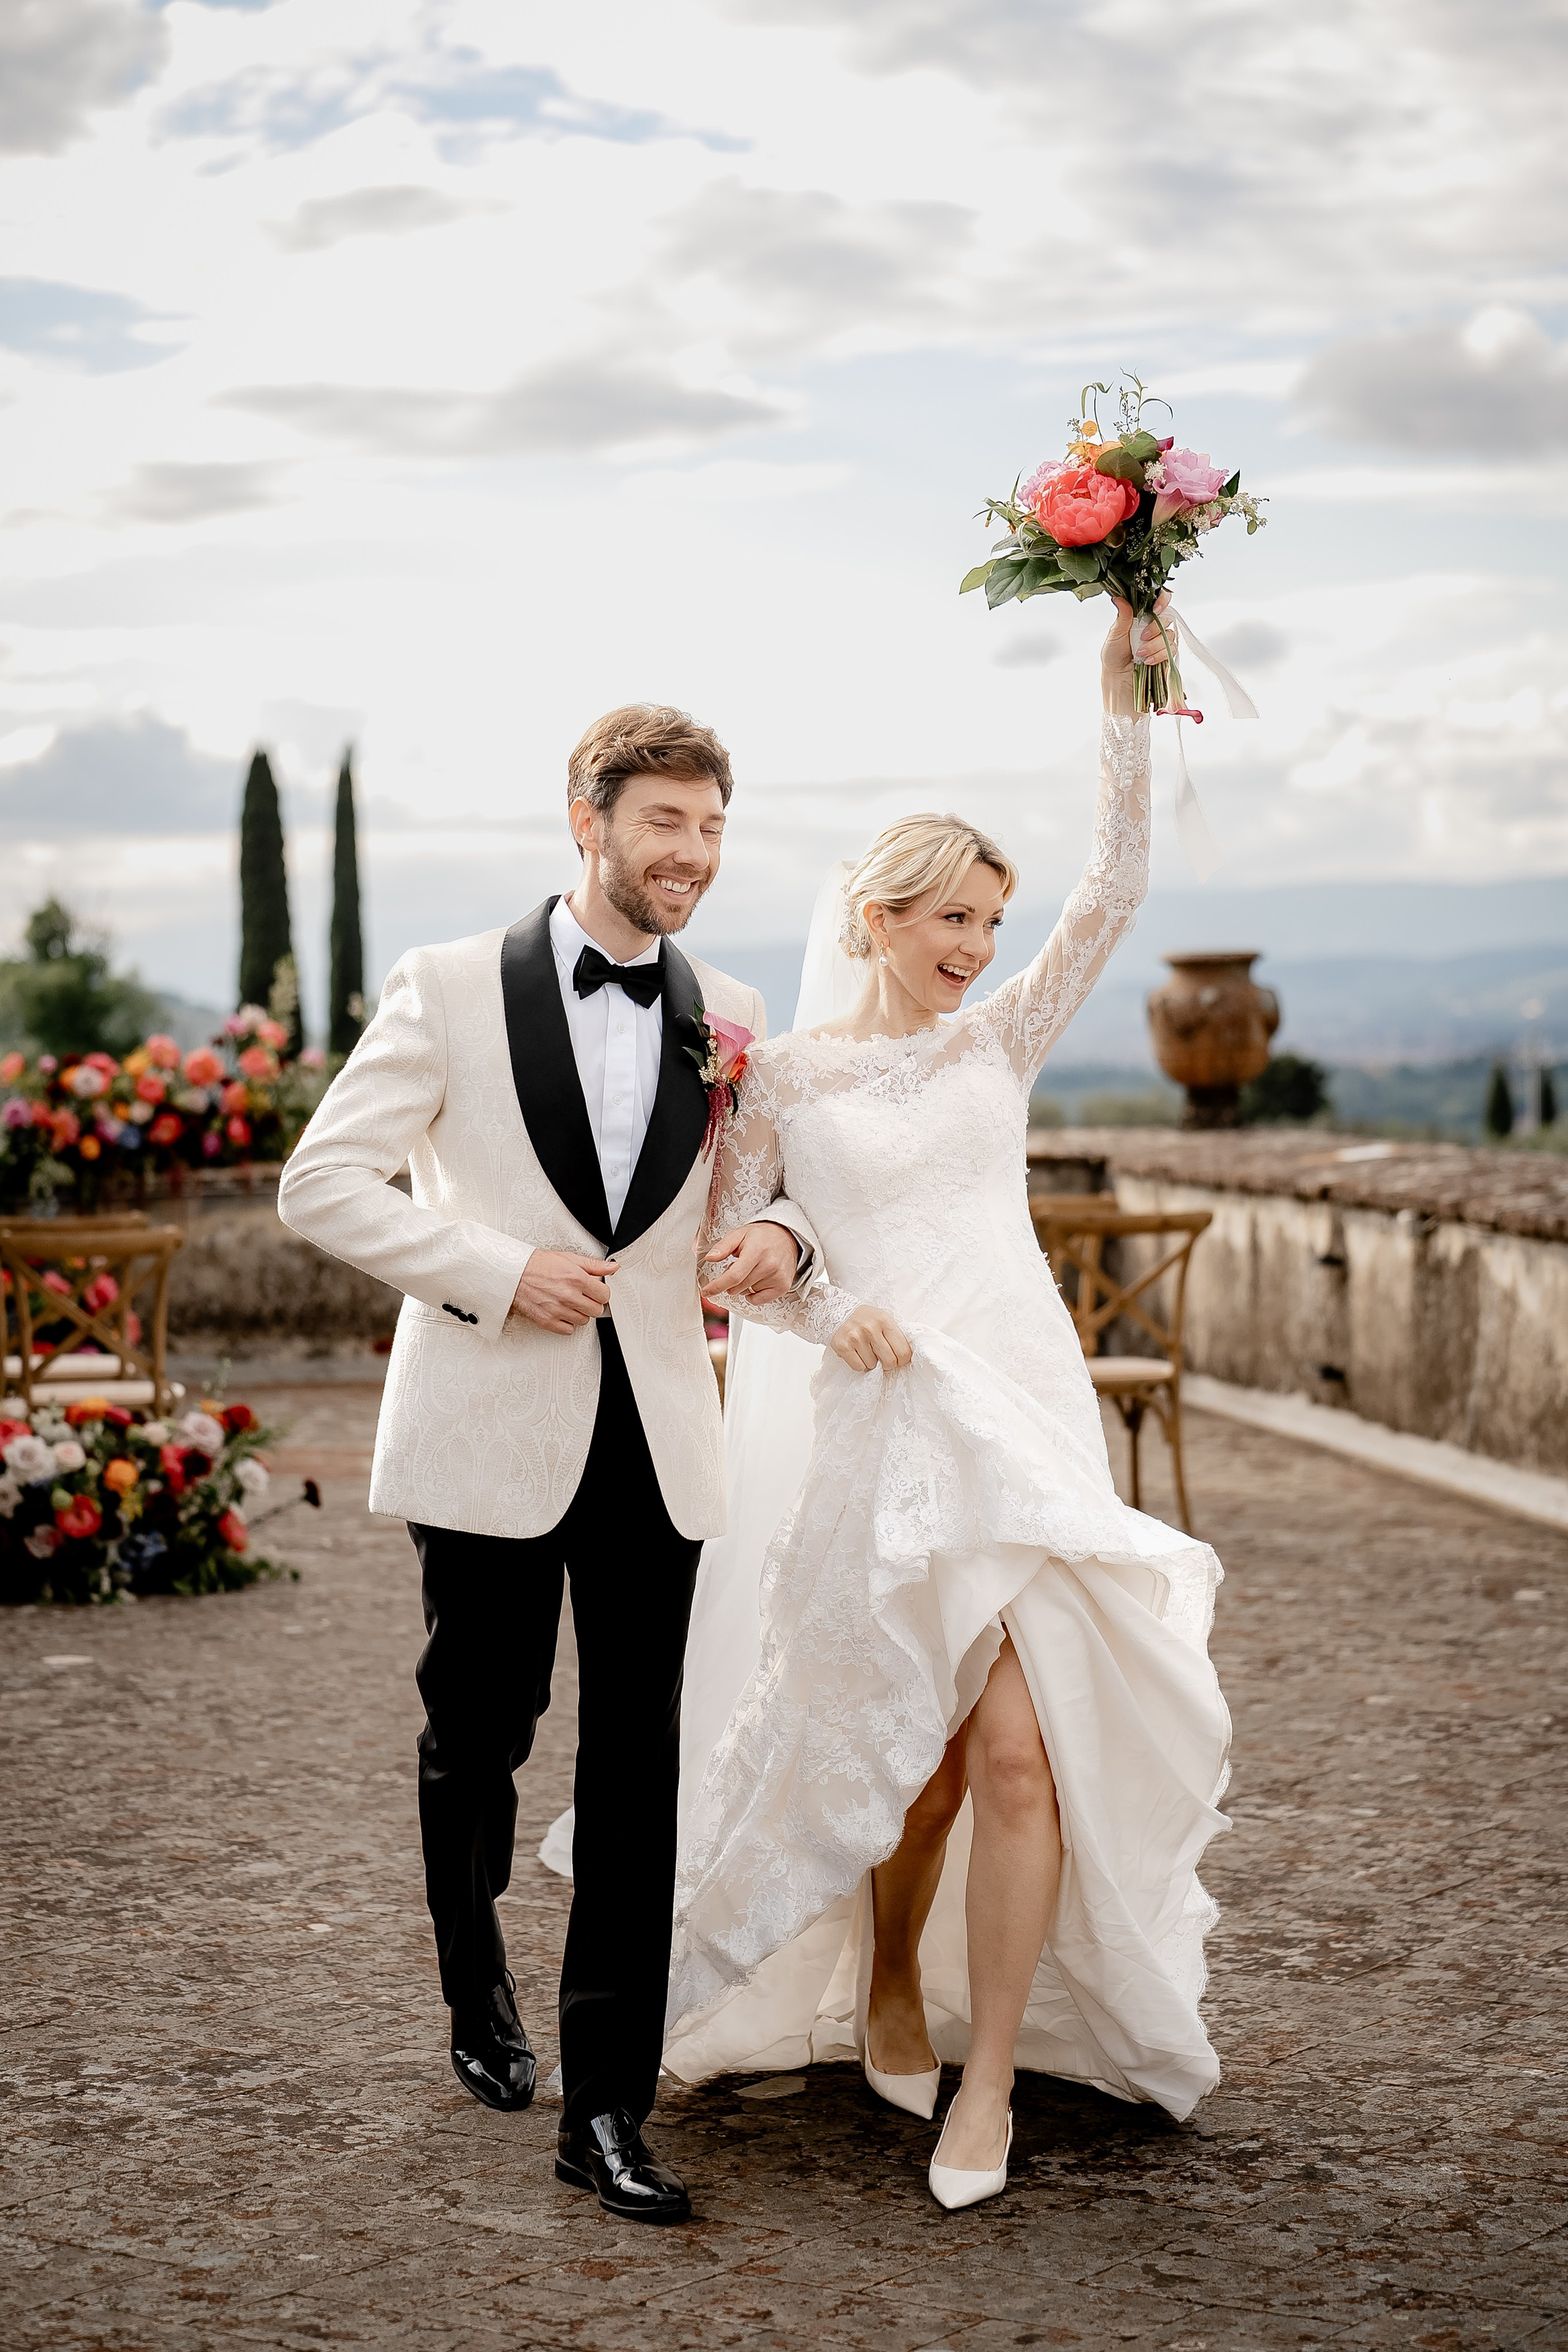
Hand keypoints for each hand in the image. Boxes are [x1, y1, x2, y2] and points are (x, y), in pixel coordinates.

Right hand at [511, 1249, 616, 1333]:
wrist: (513, 1274)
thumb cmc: (537, 1265)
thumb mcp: (568, 1258)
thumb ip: (593, 1265)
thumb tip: (612, 1267)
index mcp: (576, 1279)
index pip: (604, 1295)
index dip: (601, 1292)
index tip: (595, 1291)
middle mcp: (568, 1296)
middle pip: (596, 1310)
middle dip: (592, 1303)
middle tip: (583, 1296)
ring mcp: (558, 1310)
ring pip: (584, 1320)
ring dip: (580, 1313)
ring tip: (570, 1302)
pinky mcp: (547, 1321)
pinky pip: (568, 1330)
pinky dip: (567, 1323)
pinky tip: (562, 1312)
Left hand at [700, 1220, 799, 1306]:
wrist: (787, 1237)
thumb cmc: (762, 1236)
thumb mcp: (739, 1234)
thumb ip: (723, 1246)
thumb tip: (709, 1258)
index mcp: (756, 1251)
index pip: (734, 1276)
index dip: (717, 1286)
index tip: (706, 1292)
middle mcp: (769, 1265)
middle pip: (737, 1287)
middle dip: (730, 1281)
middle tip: (737, 1266)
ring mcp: (777, 1277)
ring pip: (746, 1293)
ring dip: (742, 1285)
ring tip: (751, 1269)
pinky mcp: (783, 1286)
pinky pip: (759, 1300)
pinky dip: (753, 1294)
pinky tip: (757, 1280)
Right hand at [830, 1303, 912, 1374]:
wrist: (839, 1310)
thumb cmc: (865, 1318)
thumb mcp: (884, 1319)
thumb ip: (896, 1335)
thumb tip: (906, 1357)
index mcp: (885, 1321)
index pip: (903, 1351)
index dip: (903, 1360)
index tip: (899, 1359)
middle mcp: (870, 1329)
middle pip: (889, 1361)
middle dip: (888, 1364)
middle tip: (884, 1359)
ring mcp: (856, 1338)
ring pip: (872, 1365)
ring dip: (871, 1362)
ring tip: (867, 1351)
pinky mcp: (843, 1347)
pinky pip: (858, 1367)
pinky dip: (860, 1364)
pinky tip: (858, 1354)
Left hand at [1102, 595, 1172, 713]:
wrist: (1118, 678)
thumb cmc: (1113, 656)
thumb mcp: (1115, 635)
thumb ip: (1122, 617)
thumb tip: (1118, 598)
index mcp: (1143, 615)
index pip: (1160, 599)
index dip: (1162, 600)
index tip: (1156, 609)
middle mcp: (1154, 625)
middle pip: (1167, 617)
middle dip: (1155, 628)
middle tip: (1142, 638)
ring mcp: (1162, 639)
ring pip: (1169, 635)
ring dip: (1154, 645)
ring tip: (1140, 654)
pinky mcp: (1166, 653)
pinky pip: (1171, 650)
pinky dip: (1158, 655)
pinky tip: (1147, 661)